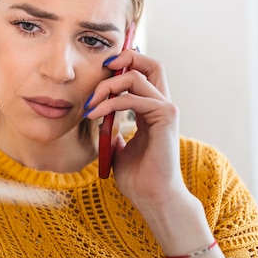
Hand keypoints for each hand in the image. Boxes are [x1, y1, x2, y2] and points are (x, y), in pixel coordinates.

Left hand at [84, 50, 185, 208]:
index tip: (101, 72)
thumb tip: (99, 119)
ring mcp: (166, 110)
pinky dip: (109, 104)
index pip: (144, 72)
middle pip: (151, 63)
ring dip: (107, 86)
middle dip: (124, 58)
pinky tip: (94, 115)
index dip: (125, 64)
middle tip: (100, 70)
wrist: (152, 198)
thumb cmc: (138, 178)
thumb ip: (113, 130)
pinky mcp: (166, 118)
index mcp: (153, 110)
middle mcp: (163, 105)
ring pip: (137, 77)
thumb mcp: (119, 148)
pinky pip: (133, 99)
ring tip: (90, 103)